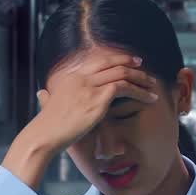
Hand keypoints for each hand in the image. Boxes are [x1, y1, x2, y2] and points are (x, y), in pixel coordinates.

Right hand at [2, 51, 159, 187]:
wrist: (44, 134)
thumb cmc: (46, 126)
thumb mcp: (47, 105)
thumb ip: (48, 98)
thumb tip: (42, 95)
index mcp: (71, 77)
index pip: (99, 62)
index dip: (117, 59)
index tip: (130, 62)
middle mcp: (81, 77)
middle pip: (112, 63)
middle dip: (131, 64)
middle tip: (144, 68)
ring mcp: (89, 86)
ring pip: (122, 74)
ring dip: (140, 79)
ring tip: (152, 87)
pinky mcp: (97, 99)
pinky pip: (124, 87)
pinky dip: (139, 91)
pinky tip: (148, 98)